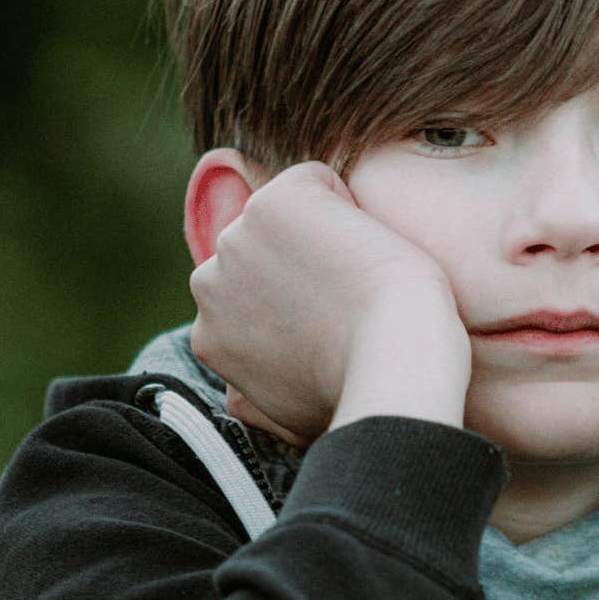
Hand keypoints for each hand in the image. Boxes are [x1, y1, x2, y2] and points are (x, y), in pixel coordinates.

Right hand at [188, 161, 470, 445]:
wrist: (390, 359)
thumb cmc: (352, 394)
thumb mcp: (282, 417)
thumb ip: (249, 398)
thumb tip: (236, 391)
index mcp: (208, 336)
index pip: (246, 297)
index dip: (296, 303)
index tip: (331, 321)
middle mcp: (209, 281)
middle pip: (257, 254)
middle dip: (296, 265)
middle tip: (348, 295)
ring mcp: (239, 237)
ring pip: (284, 216)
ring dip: (321, 233)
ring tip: (362, 272)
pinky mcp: (276, 202)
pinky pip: (315, 182)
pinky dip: (345, 201)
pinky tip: (367, 241)